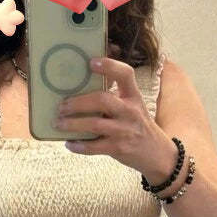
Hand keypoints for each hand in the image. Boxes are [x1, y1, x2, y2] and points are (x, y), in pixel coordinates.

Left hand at [55, 56, 176, 181]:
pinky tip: (69, 144)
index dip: (109, 66)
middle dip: (78, 102)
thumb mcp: (133, 107)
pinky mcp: (118, 148)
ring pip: (94, 124)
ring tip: (58, 123)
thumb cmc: (138, 126)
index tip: (91, 62)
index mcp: (133, 96)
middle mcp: (130, 111)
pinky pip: (94, 147)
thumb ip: (115, 98)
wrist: (157, 154)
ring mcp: (124, 131)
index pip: (125, 74)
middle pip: (102, 100)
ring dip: (72, 124)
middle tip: (61, 106)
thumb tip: (81, 90)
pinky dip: (79, 146)